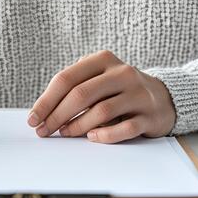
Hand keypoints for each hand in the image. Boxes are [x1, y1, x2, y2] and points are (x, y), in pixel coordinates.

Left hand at [27, 50, 175, 142]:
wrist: (163, 98)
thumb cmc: (118, 90)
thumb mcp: (98, 78)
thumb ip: (74, 87)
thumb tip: (41, 112)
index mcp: (103, 60)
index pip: (66, 79)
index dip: (46, 101)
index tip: (33, 118)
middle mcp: (122, 73)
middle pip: (81, 94)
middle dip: (57, 115)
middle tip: (44, 131)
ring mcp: (138, 94)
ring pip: (101, 111)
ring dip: (78, 126)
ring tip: (65, 133)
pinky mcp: (150, 115)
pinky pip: (125, 127)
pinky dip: (105, 135)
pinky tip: (92, 138)